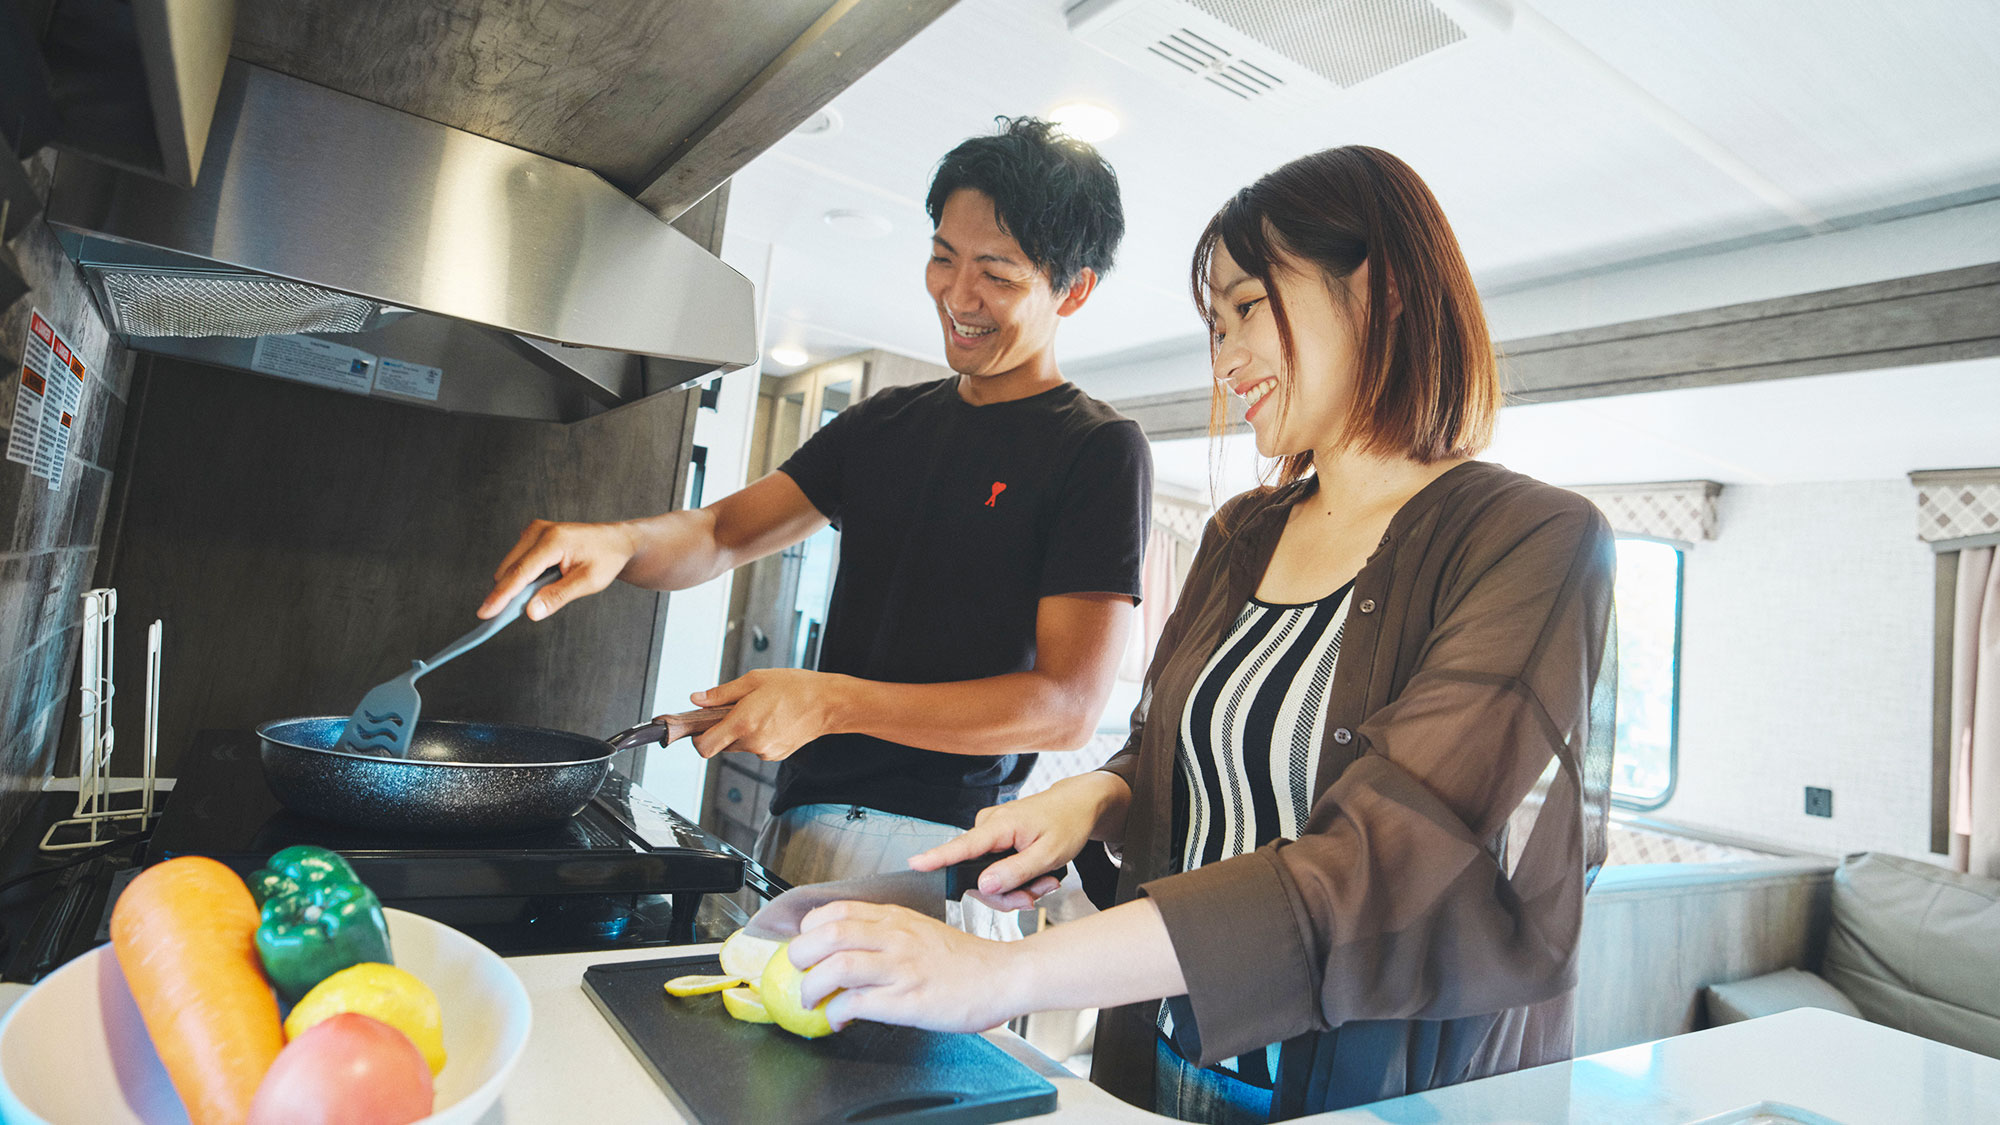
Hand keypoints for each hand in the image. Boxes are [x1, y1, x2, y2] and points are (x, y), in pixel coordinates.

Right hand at [480, 519, 639, 620]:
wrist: (615, 541)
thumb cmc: (606, 559)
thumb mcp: (588, 582)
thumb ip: (558, 597)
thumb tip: (531, 612)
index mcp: (553, 541)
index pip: (520, 573)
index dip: (501, 596)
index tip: (484, 613)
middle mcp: (538, 531)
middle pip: (509, 569)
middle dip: (509, 593)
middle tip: (522, 611)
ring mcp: (533, 530)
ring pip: (510, 566)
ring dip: (519, 584)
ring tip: (550, 586)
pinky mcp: (532, 535)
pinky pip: (518, 561)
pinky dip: (524, 576)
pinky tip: (545, 579)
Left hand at [686, 669, 850, 761]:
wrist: (828, 703)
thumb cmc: (796, 687)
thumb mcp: (754, 680)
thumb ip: (722, 693)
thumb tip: (697, 699)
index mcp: (743, 722)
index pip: (705, 746)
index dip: (697, 738)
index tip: (699, 727)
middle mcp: (752, 742)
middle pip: (721, 745)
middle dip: (722, 729)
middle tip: (734, 709)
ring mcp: (765, 751)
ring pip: (739, 746)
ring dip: (741, 732)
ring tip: (760, 710)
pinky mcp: (776, 755)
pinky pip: (756, 747)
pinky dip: (757, 735)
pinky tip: (772, 719)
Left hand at [789, 902, 1028, 1033]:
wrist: (1004, 976)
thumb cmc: (965, 960)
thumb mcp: (921, 931)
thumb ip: (887, 934)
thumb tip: (848, 950)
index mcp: (896, 917)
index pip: (836, 910)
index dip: (809, 927)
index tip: (805, 944)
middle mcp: (895, 937)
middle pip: (828, 933)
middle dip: (800, 954)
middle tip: (798, 972)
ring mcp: (901, 968)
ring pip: (837, 966)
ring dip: (812, 986)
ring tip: (811, 999)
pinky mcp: (908, 1000)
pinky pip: (857, 1003)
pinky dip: (837, 1012)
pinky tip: (838, 1018)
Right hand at [907, 773, 1127, 910]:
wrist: (1078, 804)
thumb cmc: (1067, 824)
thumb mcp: (1048, 854)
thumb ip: (1014, 872)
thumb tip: (982, 886)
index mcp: (999, 825)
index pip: (963, 846)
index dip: (937, 857)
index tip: (914, 864)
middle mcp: (988, 826)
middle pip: (979, 876)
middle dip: (1008, 893)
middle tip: (1038, 894)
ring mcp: (991, 834)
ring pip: (989, 877)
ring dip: (1017, 888)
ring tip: (1046, 882)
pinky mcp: (996, 840)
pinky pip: (996, 869)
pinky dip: (1017, 879)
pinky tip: (1038, 876)